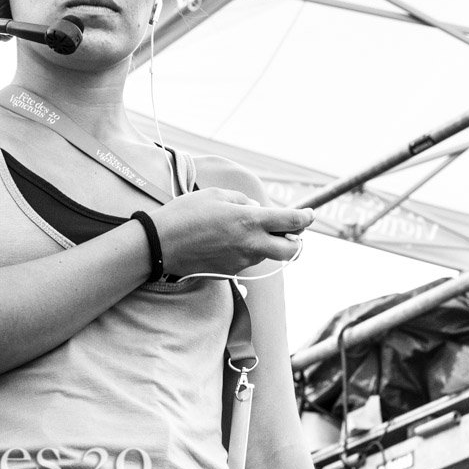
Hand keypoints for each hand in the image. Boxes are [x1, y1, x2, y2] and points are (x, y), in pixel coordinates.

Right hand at [151, 187, 312, 275]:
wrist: (158, 245)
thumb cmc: (185, 215)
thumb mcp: (216, 195)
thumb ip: (244, 202)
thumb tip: (259, 210)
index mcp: (250, 221)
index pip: (292, 222)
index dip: (306, 218)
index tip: (310, 215)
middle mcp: (251, 245)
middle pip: (291, 251)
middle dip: (295, 241)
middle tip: (288, 230)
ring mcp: (241, 262)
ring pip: (267, 254)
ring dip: (266, 244)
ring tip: (242, 230)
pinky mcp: (230, 273)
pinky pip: (247, 261)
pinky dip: (246, 251)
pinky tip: (226, 241)